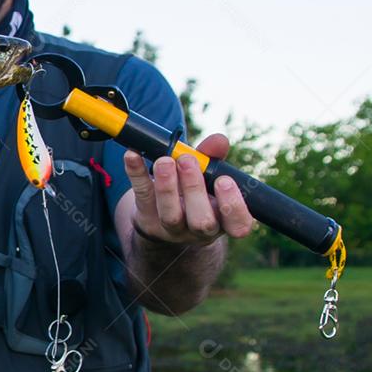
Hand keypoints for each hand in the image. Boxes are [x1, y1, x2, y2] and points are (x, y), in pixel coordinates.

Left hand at [123, 133, 253, 244]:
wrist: (160, 217)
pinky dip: (136, 173)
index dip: (233, 205)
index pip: (239, 224)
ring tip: (165, 160)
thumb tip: (219, 140)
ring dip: (167, 186)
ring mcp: (172, 229)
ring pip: (171, 215)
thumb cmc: (193, 192)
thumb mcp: (207, 177)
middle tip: (187, 162)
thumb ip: (213, 159)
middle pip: (202, 222)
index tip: (224, 180)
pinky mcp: (146, 218)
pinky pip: (141, 196)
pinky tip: (132, 155)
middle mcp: (200, 230)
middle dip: (194, 189)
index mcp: (223, 219)